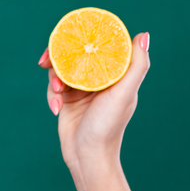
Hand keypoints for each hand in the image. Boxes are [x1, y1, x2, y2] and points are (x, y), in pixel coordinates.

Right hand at [39, 32, 149, 173]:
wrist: (87, 156)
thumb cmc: (108, 127)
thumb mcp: (124, 94)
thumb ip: (136, 65)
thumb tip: (144, 35)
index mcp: (116, 74)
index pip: (102, 46)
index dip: (87, 37)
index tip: (71, 36)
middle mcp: (99, 79)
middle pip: (76, 55)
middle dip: (59, 56)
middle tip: (45, 60)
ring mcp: (82, 89)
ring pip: (62, 70)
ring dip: (54, 78)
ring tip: (57, 91)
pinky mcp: (67, 100)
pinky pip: (54, 87)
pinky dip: (52, 95)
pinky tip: (55, 108)